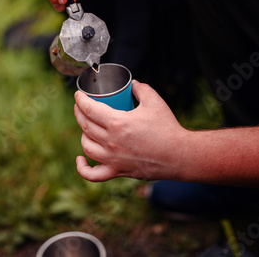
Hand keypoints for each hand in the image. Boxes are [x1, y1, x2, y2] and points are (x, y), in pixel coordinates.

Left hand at [73, 80, 188, 181]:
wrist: (179, 156)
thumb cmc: (167, 128)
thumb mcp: (154, 101)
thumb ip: (141, 89)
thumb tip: (133, 84)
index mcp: (117, 123)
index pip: (89, 109)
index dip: (80, 100)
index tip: (79, 95)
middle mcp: (111, 142)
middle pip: (85, 125)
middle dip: (79, 112)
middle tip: (81, 106)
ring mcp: (112, 159)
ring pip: (86, 146)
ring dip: (83, 134)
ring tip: (87, 127)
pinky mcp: (118, 171)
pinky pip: (93, 174)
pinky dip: (83, 168)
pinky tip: (80, 160)